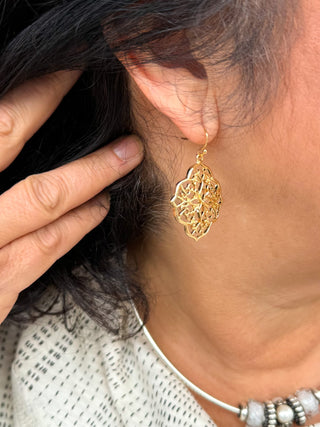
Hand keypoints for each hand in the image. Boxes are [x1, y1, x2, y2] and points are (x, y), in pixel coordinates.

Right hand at [0, 71, 143, 324]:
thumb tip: (12, 131)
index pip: (1, 131)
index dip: (39, 98)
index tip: (70, 77)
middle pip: (41, 189)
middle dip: (92, 166)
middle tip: (129, 145)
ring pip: (48, 223)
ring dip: (91, 196)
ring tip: (119, 176)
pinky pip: (42, 257)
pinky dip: (74, 231)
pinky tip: (94, 213)